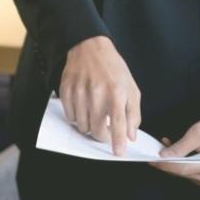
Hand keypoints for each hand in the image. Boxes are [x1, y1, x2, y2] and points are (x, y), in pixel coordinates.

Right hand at [59, 36, 141, 154]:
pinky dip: (77, 117)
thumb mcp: (131, 87)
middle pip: (96, 129)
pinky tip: (84, 107)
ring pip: (82, 126)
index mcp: (116, 92)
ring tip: (94, 114)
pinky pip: (70, 116)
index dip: (117, 141)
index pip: (118, 124)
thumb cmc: (113, 68)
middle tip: (104, 131)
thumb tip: (131, 135)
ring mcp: (79, 92)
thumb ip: (133, 113)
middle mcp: (97, 93)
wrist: (90, 47)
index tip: (118, 152)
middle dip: (101, 136)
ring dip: (89, 126)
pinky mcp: (66, 91)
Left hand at [152, 119, 199, 185]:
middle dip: (165, 162)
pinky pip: (185, 172)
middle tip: (153, 149)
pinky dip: (177, 162)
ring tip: (164, 145)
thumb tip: (164, 156)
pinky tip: (172, 151)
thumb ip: (182, 145)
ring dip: (170, 161)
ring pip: (180, 173)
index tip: (151, 158)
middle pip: (179, 173)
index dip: (164, 164)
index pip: (181, 169)